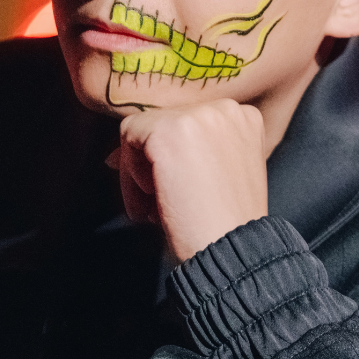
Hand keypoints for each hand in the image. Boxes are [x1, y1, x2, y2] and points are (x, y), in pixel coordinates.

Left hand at [110, 101, 268, 262]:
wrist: (230, 249)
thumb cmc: (224, 225)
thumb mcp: (212, 179)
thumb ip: (182, 155)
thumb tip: (116, 155)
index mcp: (242, 119)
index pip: (185, 124)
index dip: (166, 157)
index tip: (162, 189)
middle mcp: (224, 108)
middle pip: (162, 124)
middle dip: (151, 167)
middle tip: (158, 207)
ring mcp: (197, 117)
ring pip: (141, 131)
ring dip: (138, 174)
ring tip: (155, 210)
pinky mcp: (169, 130)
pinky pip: (128, 140)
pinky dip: (130, 176)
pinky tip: (153, 204)